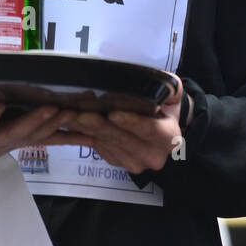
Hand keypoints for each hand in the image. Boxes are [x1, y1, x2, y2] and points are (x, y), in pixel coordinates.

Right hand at [0, 103, 84, 192]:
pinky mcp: (14, 142)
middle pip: (13, 132)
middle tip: (53, 106)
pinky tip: (85, 127)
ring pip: (32, 134)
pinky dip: (63, 133)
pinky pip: (41, 138)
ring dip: (54, 124)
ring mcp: (4, 143)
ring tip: (74, 110)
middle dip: (34, 120)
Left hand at [52, 78, 184, 174]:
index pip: (149, 129)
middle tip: (81, 114)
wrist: (162, 132)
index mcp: (169, 138)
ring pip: (109, 145)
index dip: (131, 122)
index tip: (113, 114)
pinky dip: (87, 136)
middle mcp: (153, 156)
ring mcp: (135, 163)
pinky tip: (74, 123)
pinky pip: (101, 149)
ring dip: (89, 131)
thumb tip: (159, 81)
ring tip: (72, 116)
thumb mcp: (174, 95)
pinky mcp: (119, 163)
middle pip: (123, 139)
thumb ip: (170, 88)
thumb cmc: (165, 108)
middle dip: (101, 126)